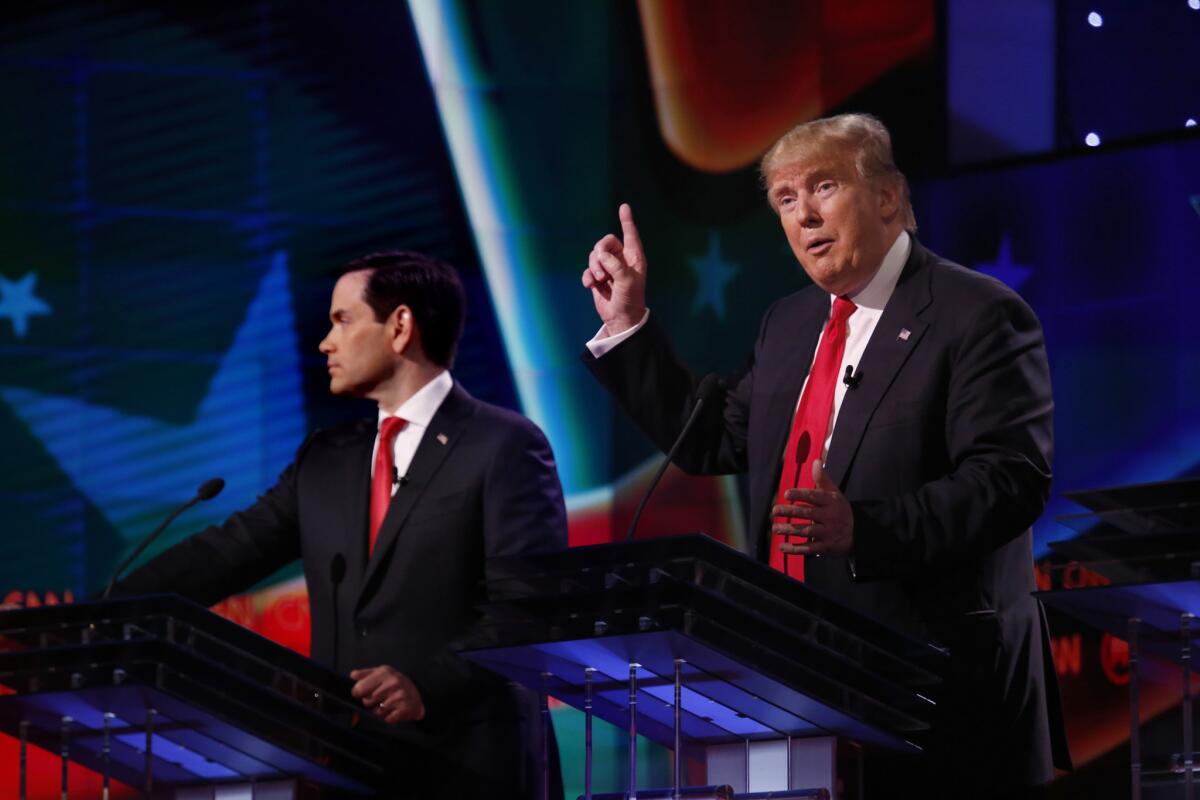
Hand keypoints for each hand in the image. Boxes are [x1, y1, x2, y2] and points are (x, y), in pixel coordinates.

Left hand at [349, 665, 425, 723]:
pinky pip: (387, 719)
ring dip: (379, 712)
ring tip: (386, 705)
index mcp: (384, 673)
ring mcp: (399, 696)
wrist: (416, 694)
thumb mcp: (381, 673)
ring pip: (376, 712)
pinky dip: (388, 718)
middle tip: (378, 699)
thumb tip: (353, 675)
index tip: (362, 693)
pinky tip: (392, 711)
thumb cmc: (394, 683)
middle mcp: (393, 683)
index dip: (358, 693)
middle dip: (370, 703)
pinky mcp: (404, 709)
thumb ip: (365, 674)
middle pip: (367, 701)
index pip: (360, 688)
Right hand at [581, 203, 647, 334]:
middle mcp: (621, 260)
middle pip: (605, 243)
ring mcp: (609, 269)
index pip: (630, 235)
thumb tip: (600, 255)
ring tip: (599, 280)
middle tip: (602, 268)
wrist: (620, 318)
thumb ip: (614, 264)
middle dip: (600, 253)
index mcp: (634, 258)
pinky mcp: (598, 278)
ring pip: (594, 256)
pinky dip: (588, 277)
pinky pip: (588, 269)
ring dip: (594, 267)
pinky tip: (591, 286)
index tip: (624, 206)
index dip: (626, 220)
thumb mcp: (626, 280)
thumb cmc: (630, 300)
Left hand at [771, 460, 853, 556]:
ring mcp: (828, 532)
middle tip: (774, 511)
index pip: (814, 496)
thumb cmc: (840, 510)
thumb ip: (822, 479)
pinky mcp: (825, 547)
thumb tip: (816, 461)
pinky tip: (782, 547)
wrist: (858, 533)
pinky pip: (809, 548)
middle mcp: (830, 517)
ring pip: (806, 531)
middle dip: (790, 512)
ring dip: (789, 530)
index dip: (800, 494)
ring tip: (775, 528)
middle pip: (807, 513)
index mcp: (831, 502)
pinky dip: (795, 549)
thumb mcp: (834, 493)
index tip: (786, 493)